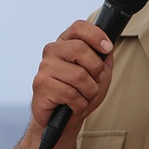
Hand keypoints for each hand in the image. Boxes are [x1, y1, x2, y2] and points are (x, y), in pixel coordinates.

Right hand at [31, 21, 114, 135]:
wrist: (61, 120)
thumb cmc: (79, 94)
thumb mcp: (98, 75)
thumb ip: (104, 60)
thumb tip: (107, 49)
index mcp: (66, 43)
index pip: (79, 27)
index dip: (96, 35)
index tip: (107, 49)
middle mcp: (52, 51)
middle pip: (80, 49)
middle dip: (96, 69)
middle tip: (95, 81)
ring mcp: (45, 67)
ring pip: (79, 75)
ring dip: (89, 92)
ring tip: (84, 98)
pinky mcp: (41, 85)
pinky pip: (71, 94)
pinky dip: (80, 104)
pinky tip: (74, 106)